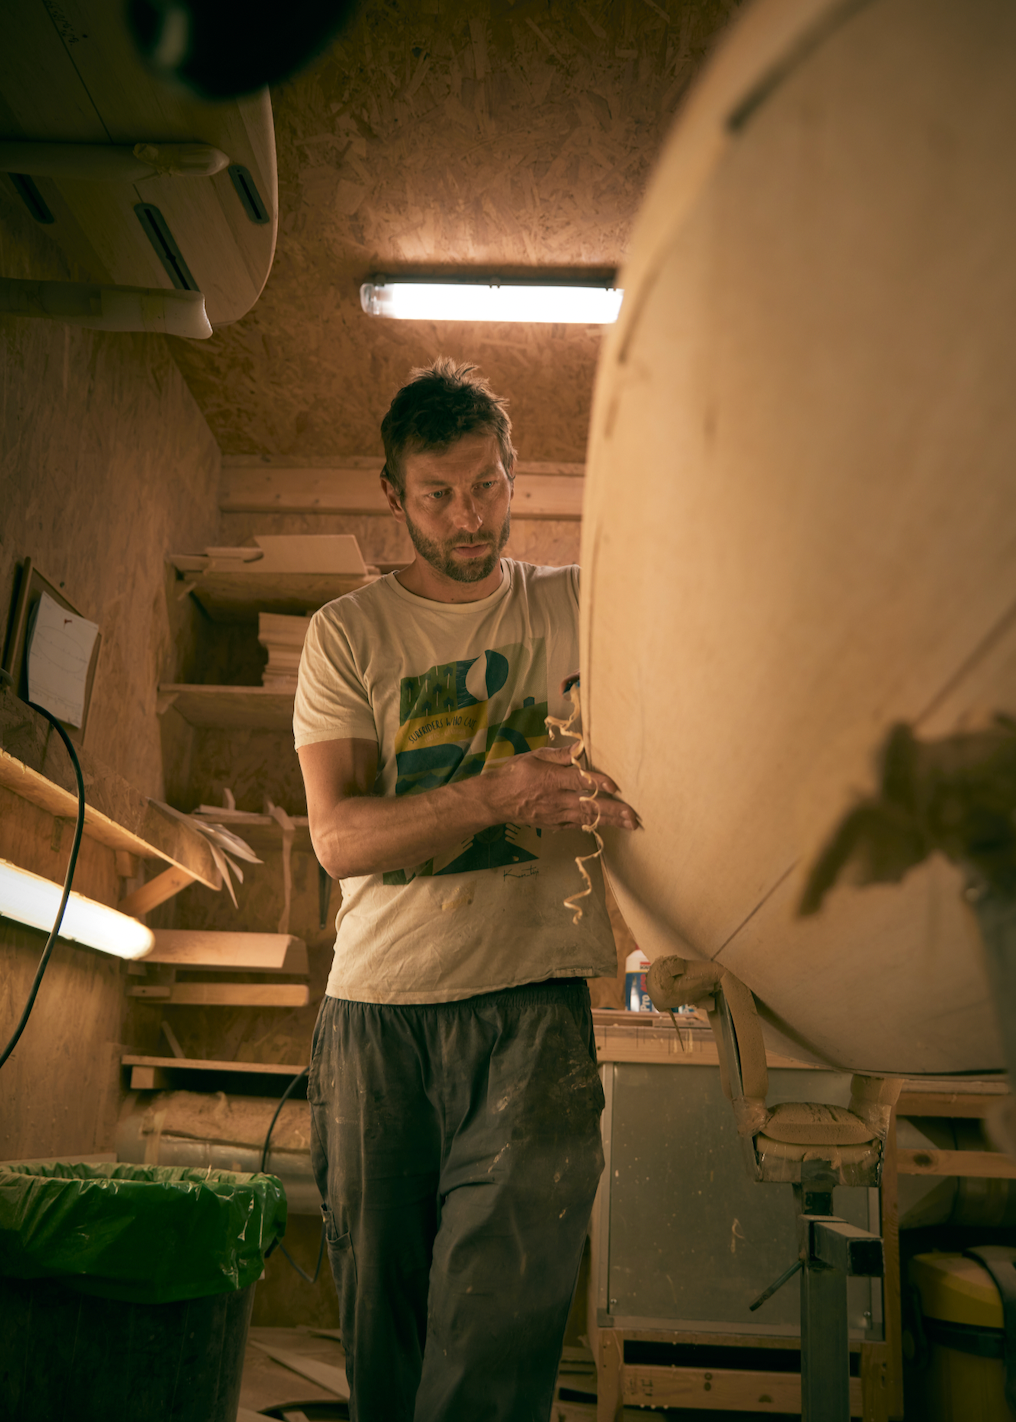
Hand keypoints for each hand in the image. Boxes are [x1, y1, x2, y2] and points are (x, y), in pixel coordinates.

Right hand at [480, 746, 638, 831]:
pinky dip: (594, 825)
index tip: (615, 786)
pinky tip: (609, 825)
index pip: (579, 781)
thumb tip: (581, 746)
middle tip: (633, 816)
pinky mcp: (554, 824)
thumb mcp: (535, 757)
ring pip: (587, 819)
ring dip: (610, 821)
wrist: (497, 800)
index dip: (598, 783)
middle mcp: (556, 799)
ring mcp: (556, 814)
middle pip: (588, 805)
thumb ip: (560, 754)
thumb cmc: (516, 773)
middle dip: (613, 811)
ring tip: (629, 824)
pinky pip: (577, 825)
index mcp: (551, 779)